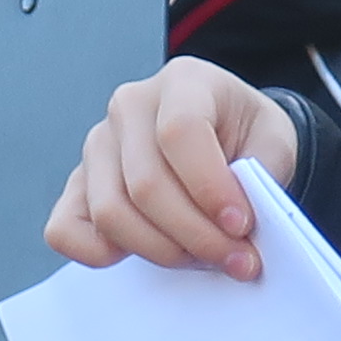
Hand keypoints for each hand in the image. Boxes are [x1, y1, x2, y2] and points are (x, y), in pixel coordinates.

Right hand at [47, 60, 300, 275]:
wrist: (227, 137)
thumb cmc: (248, 136)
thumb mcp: (274, 142)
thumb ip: (262, 173)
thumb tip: (235, 222)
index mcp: (183, 81)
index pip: (180, 132)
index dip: (210, 188)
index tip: (241, 225)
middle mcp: (130, 106)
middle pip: (146, 184)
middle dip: (195, 235)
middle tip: (235, 259)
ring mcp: (98, 145)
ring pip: (111, 213)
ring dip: (162, 250)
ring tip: (203, 258)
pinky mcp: (78, 183)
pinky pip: (66, 229)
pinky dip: (99, 254)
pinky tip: (145, 255)